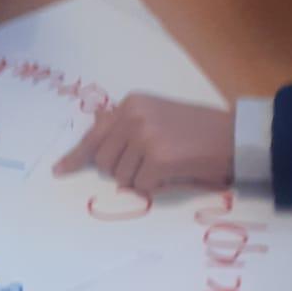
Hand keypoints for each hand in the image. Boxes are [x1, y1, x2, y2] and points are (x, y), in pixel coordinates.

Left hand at [53, 94, 234, 192]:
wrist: (232, 135)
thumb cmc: (197, 129)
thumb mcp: (157, 114)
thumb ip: (127, 122)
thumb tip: (96, 124)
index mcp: (131, 104)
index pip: (94, 134)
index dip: (77, 157)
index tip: (59, 171)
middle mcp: (133, 116)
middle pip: (105, 162)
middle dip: (123, 169)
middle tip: (152, 162)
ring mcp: (144, 136)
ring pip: (121, 177)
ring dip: (142, 178)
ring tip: (168, 163)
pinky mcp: (157, 158)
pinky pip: (141, 186)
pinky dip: (156, 186)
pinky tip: (174, 171)